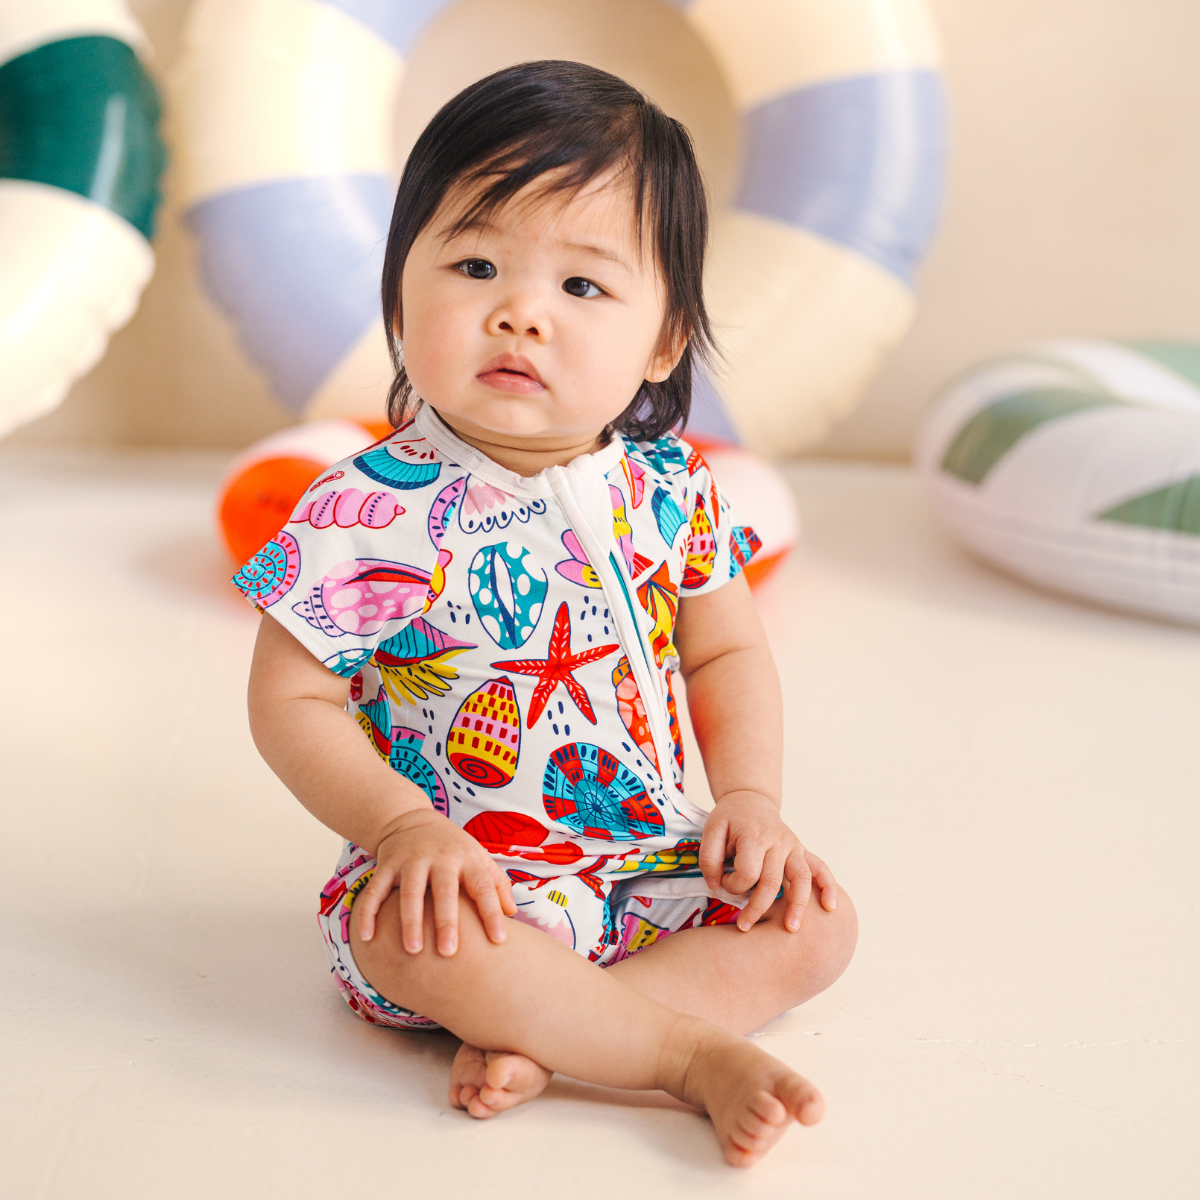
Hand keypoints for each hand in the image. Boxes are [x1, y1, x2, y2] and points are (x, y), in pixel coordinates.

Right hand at [355, 808, 516, 955]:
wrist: (411, 819)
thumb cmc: (452, 847)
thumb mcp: (477, 857)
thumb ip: (496, 884)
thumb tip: (513, 914)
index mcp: (466, 858)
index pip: (483, 886)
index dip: (492, 912)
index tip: (500, 940)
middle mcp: (439, 858)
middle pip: (444, 891)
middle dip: (446, 922)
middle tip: (449, 952)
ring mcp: (410, 860)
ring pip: (409, 893)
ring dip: (410, 922)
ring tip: (413, 951)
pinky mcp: (386, 865)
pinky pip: (375, 891)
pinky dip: (368, 913)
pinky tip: (367, 937)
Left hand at [699, 791, 837, 933]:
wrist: (750, 800)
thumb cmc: (730, 818)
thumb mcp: (711, 829)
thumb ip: (709, 858)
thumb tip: (716, 886)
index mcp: (754, 837)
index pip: (747, 873)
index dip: (732, 885)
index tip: (723, 883)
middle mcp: (778, 842)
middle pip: (772, 881)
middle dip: (758, 908)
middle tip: (744, 927)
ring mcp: (793, 846)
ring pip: (801, 878)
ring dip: (798, 905)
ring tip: (792, 928)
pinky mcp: (802, 850)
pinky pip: (820, 868)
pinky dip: (828, 886)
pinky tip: (830, 907)